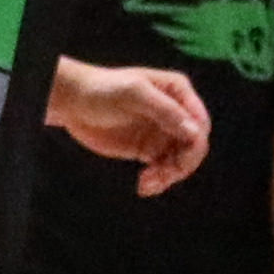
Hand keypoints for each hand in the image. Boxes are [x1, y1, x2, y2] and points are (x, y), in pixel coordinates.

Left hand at [49, 61, 210, 195]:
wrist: (74, 103)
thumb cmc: (104, 88)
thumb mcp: (135, 94)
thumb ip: (165, 110)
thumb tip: (193, 132)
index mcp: (178, 92)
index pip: (199, 121)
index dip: (195, 142)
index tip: (179, 159)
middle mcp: (175, 112)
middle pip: (194, 145)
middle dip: (182, 164)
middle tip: (163, 175)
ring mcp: (163, 132)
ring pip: (181, 161)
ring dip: (168, 176)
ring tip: (146, 182)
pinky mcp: (149, 150)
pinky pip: (164, 169)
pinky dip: (158, 180)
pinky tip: (143, 185)